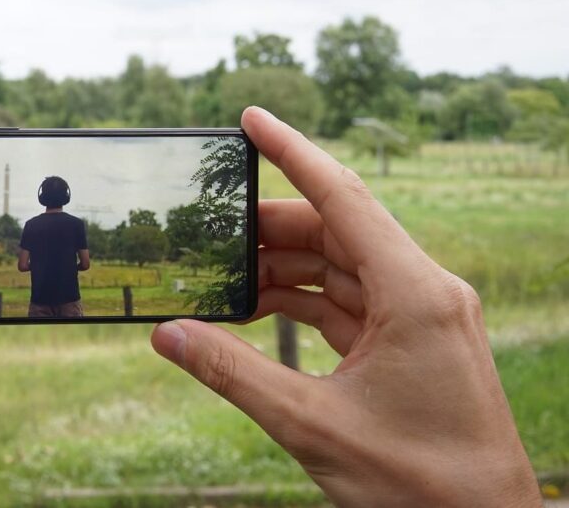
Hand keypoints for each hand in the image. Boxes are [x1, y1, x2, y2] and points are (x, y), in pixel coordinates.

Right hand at [151, 106, 539, 505]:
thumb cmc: (417, 483)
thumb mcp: (311, 426)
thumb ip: (232, 373)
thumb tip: (167, 334)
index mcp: (415, 293)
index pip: (343, 197)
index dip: (291, 151)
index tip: (250, 119)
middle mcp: (423, 290)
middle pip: (334, 231)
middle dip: (267, 229)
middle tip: (207, 232)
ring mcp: (419, 315)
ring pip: (339, 266)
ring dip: (281, 268)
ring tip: (222, 277)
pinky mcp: (409, 341)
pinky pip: (346, 302)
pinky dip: (301, 301)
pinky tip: (256, 308)